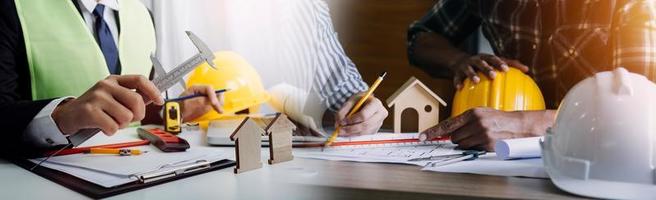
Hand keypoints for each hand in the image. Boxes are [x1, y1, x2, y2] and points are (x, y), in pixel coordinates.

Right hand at [52, 75, 163, 134]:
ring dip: (121, 124)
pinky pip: (113, 127)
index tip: (159, 101)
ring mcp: (97, 97)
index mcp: (114, 80)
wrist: (68, 115)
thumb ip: (131, 97)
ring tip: (110, 121)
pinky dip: (110, 131)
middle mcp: (106, 85)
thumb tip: (153, 97)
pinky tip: (102, 126)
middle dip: (137, 115)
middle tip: (127, 119)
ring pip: (126, 117)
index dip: (153, 90)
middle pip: (137, 101)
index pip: (139, 80)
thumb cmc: (95, 107)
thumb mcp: (113, 97)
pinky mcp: (90, 111)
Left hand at [179, 84, 223, 121]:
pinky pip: (213, 104)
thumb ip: (204, 101)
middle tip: (219, 108)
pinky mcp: (204, 104)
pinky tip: (217, 110)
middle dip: (218, 99)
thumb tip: (214, 101)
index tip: (214, 104)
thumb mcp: (192, 103)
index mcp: (196, 88)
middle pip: (213, 92)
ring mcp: (203, 98)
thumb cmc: (181, 108)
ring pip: (215, 98)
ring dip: (218, 103)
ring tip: (219, 110)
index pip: (209, 88)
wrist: (176, 116)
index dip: (213, 96)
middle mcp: (200, 92)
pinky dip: (216, 107)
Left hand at [334, 94, 387, 135]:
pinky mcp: (375, 130)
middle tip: (340, 130)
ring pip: (364, 132)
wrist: (366, 103)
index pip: (364, 115)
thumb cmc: (359, 101)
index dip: (352, 120)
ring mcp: (379, 123)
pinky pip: (364, 135)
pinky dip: (354, 135)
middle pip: (365, 125)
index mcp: (376, 104)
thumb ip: (343, 110)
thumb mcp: (351, 101)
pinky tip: (347, 133)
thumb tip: (339, 122)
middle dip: (351, 129)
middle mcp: (380, 114)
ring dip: (351, 134)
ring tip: (341, 132)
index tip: (343, 121)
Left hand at [420, 108, 553, 150]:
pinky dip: (477, 148)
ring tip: (480, 136)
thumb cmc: (497, 118)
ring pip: (462, 145)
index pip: (447, 125)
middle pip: (454, 138)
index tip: (421, 137)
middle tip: (471, 133)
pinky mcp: (488, 145)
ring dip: (468, 143)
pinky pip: (473, 150)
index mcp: (472, 113)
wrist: (518, 125)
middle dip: (459, 138)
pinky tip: (486, 141)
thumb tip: (448, 131)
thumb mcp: (480, 113)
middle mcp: (476, 123)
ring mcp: (482, 135)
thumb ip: (464, 121)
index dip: (432, 132)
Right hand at [451, 54, 528, 88]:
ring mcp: (466, 65)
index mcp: (486, 57)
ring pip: (469, 69)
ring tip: (476, 80)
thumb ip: (509, 64)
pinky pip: (457, 77)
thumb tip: (527, 70)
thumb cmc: (482, 63)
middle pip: (482, 63)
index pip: (495, 58)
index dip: (500, 63)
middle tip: (493, 75)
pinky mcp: (457, 71)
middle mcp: (476, 60)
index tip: (507, 70)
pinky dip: (458, 82)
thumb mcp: (493, 62)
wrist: (459, 60)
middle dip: (487, 68)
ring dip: (472, 74)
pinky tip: (460, 88)